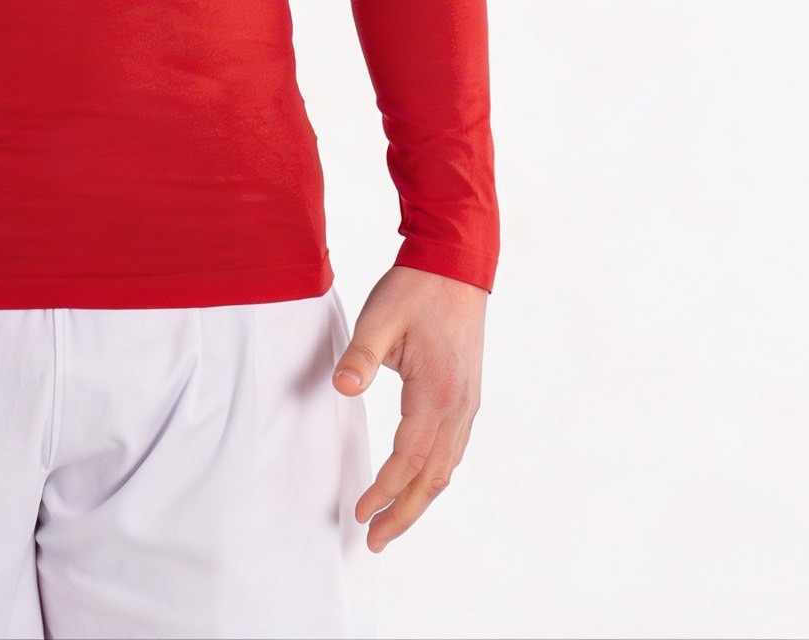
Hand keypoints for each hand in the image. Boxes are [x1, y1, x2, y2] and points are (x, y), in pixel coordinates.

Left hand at [332, 263, 485, 552]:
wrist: (456, 265)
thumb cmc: (414, 289)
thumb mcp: (379, 317)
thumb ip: (360, 357)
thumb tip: (341, 388)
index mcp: (436, 393)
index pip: (407, 458)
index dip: (383, 490)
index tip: (359, 514)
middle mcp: (458, 407)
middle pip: (432, 477)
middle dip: (403, 513)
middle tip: (374, 542)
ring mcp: (467, 404)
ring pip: (446, 468)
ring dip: (419, 499)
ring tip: (392, 524)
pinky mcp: (466, 396)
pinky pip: (452, 450)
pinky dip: (433, 476)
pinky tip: (418, 483)